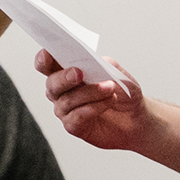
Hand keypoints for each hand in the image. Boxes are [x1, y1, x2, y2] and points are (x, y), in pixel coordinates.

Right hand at [36, 50, 151, 151]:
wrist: (136, 119)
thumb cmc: (124, 94)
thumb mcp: (121, 75)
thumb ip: (108, 65)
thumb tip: (98, 60)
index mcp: (66, 73)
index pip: (46, 65)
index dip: (43, 59)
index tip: (47, 54)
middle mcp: (61, 91)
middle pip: (51, 83)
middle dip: (64, 77)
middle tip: (79, 73)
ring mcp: (65, 110)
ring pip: (66, 100)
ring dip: (89, 92)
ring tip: (110, 88)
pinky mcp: (73, 126)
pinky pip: (76, 116)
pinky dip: (93, 108)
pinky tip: (108, 102)